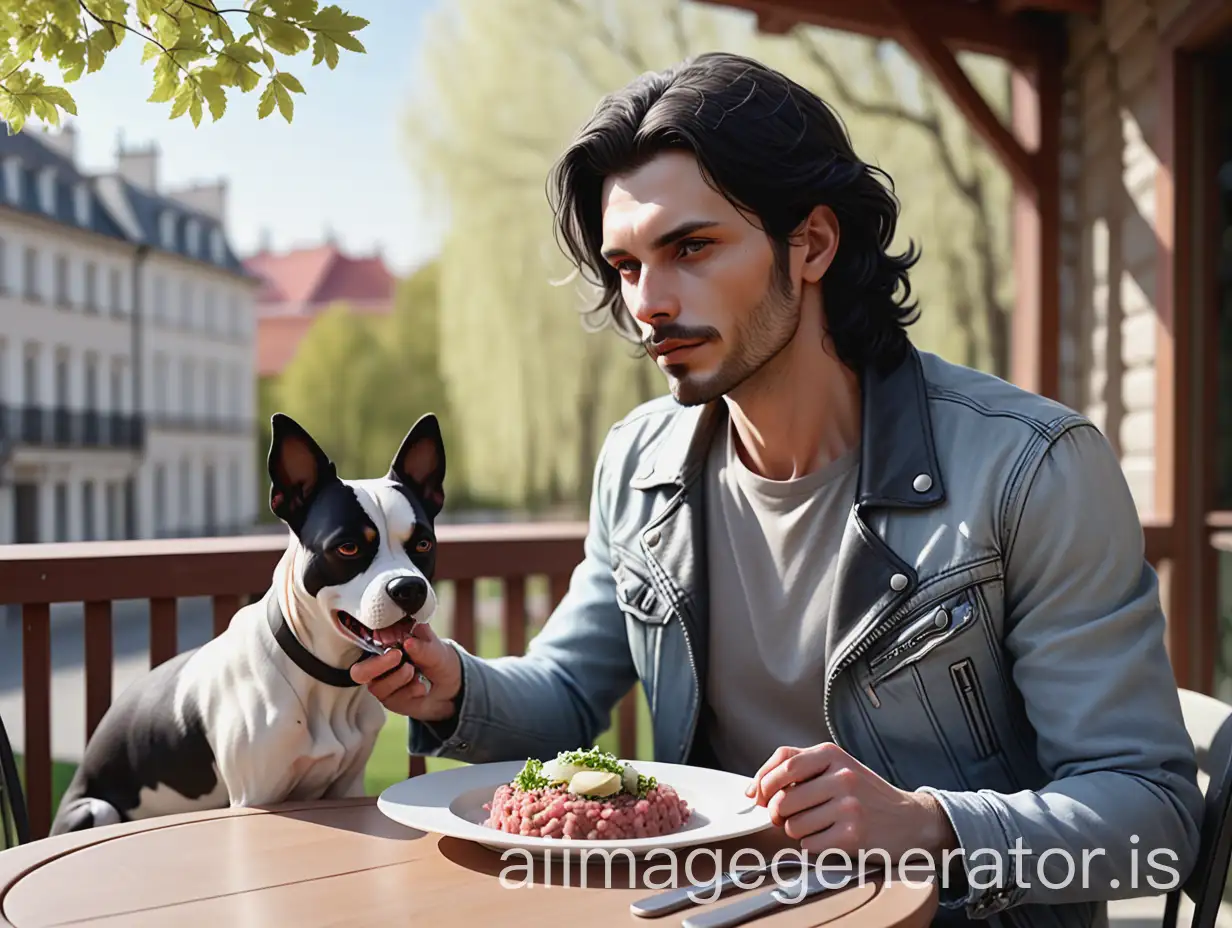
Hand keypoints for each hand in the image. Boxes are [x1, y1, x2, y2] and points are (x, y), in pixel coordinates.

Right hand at [349, 621, 461, 720]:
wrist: (450, 686)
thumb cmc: (438, 661)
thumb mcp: (437, 650)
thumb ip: (424, 646)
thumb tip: (409, 642)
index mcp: (386, 643)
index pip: (366, 643)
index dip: (373, 643)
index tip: (392, 642)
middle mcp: (378, 663)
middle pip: (359, 671)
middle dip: (377, 665)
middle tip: (398, 656)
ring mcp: (381, 683)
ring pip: (377, 687)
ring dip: (400, 678)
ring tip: (417, 673)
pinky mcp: (389, 699)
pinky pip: (392, 700)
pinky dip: (409, 692)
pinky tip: (421, 687)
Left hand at [745, 742, 958, 861]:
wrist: (910, 819)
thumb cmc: (866, 793)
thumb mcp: (837, 766)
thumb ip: (797, 767)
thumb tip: (754, 790)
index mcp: (833, 755)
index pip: (783, 763)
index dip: (763, 782)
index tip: (759, 796)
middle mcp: (842, 777)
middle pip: (783, 799)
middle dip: (778, 814)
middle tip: (788, 817)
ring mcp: (849, 806)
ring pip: (793, 825)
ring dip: (797, 831)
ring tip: (817, 825)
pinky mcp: (853, 835)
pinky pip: (809, 845)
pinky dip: (812, 845)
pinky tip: (829, 837)